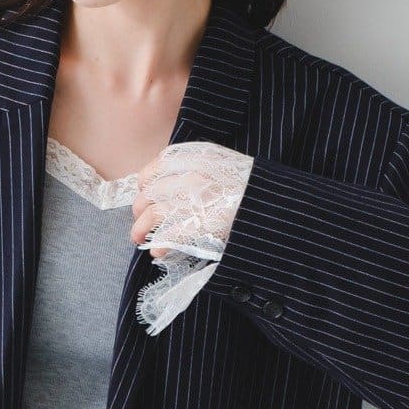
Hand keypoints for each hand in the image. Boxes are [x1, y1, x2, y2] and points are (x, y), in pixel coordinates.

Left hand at [131, 139, 253, 259]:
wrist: (269, 199)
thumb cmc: (247, 183)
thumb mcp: (219, 161)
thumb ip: (193, 167)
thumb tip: (166, 186)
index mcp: (192, 157)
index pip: (153, 170)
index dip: (144, 187)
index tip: (145, 196)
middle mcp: (189, 176)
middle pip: (148, 195)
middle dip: (139, 212)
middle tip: (140, 224)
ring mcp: (193, 200)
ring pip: (152, 215)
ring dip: (141, 230)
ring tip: (139, 239)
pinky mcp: (199, 225)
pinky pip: (168, 237)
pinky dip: (160, 245)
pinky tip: (158, 251)